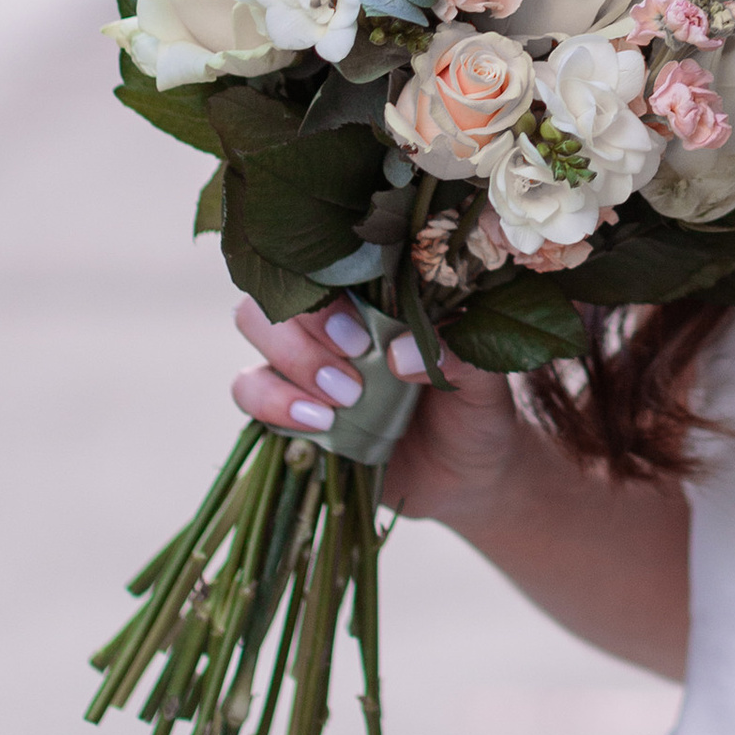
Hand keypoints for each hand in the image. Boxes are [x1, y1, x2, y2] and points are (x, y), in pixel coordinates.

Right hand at [228, 295, 522, 525]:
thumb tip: (400, 354)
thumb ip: (458, 357)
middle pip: (282, 287)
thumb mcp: (485, 383)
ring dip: (288, 366)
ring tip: (340, 404)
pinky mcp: (288, 406)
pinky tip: (319, 426)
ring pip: (255, 329)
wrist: (465, 473)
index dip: (332, 292)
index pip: (330, 260)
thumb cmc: (476, 410)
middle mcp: (333, 315)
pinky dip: (272, 403)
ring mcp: (303, 358)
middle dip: (304, 334)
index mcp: (379, 290)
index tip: (363, 337)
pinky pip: (249, 389)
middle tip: (353, 375)